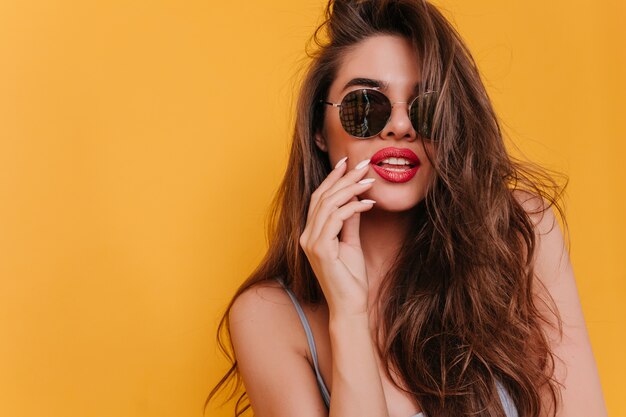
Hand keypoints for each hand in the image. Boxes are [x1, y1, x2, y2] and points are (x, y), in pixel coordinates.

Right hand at [298, 157, 375, 316]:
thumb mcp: (351, 243)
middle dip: (343, 177)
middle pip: (322, 197)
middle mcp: (306, 236)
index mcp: (311, 234)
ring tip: (369, 180)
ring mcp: (311, 243)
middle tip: (363, 164)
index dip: (332, 178)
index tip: (347, 162)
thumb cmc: (351, 279)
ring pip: (328, 204)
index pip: (319, 198)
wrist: (350, 306)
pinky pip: (335, 219)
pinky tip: (368, 203)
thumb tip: (356, 199)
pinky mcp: (320, 250)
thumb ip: (350, 221)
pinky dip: (352, 207)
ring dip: (351, 189)